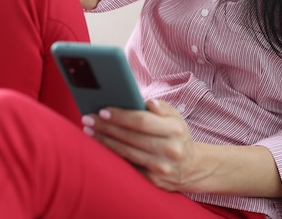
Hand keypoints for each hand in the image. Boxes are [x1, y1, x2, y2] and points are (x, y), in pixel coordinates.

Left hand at [82, 100, 205, 191]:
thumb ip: (162, 107)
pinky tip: (101, 146)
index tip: (103, 110)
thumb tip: (147, 102)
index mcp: (174, 129)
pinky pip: (128, 165)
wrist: (193, 167)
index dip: (121, 116)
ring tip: (89, 131)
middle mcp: (169, 149)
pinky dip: (113, 155)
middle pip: (130, 137)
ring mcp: (161, 167)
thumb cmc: (179, 136)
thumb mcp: (176, 118)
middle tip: (88, 119)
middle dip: (106, 127)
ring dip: (105, 141)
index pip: (142, 121)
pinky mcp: (153, 180)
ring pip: (126, 152)